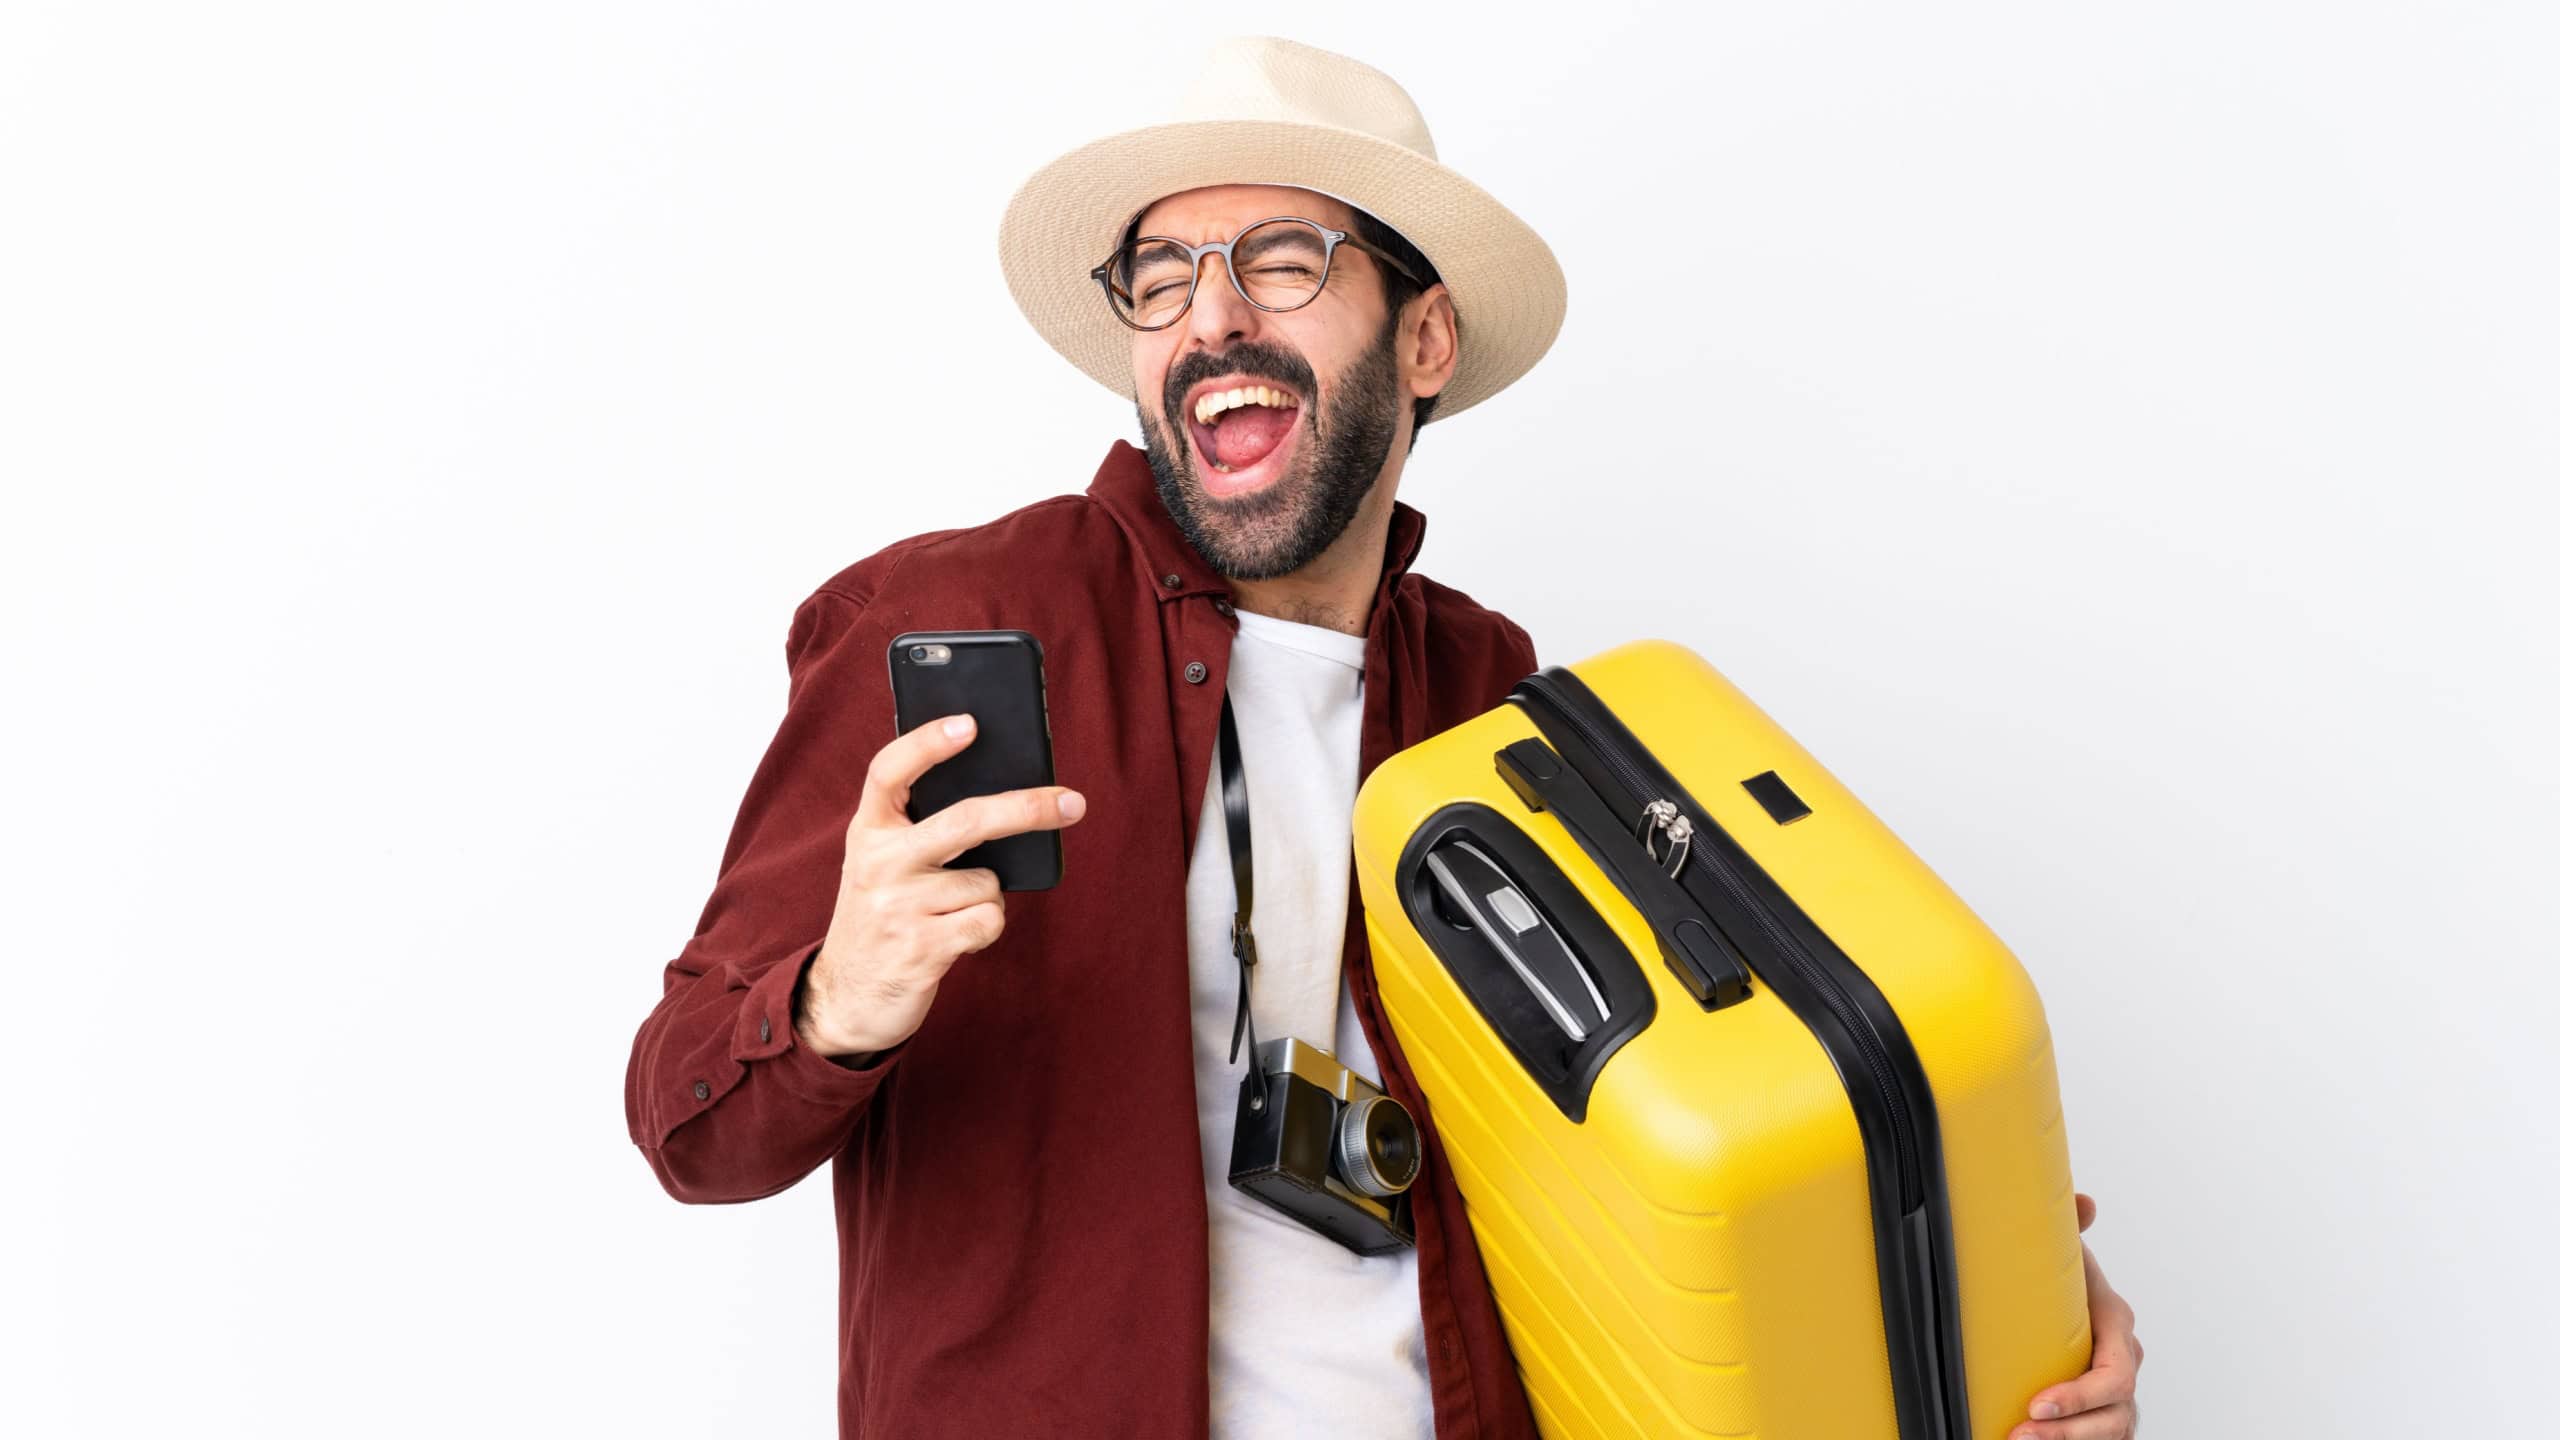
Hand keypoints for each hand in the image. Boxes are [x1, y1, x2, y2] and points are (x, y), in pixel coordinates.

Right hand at [795, 712, 1086, 1059]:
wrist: (844, 997)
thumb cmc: (883, 914)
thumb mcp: (883, 864)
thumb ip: (921, 828)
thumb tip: (1006, 794)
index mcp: (867, 831)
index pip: (888, 771)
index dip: (927, 743)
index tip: (970, 724)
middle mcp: (878, 863)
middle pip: (967, 820)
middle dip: (1027, 809)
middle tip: (1073, 802)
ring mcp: (897, 906)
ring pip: (987, 882)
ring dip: (984, 898)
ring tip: (947, 914)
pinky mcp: (921, 948)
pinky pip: (988, 920)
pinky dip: (985, 929)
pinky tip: (954, 939)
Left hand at [2013, 1193, 2142, 1438]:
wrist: (2065, 1298)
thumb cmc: (2065, 1278)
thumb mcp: (2066, 1251)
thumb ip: (2071, 1227)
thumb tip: (2083, 1201)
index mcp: (2116, 1328)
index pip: (2113, 1375)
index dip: (2079, 1395)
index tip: (2036, 1403)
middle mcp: (2123, 1365)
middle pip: (2112, 1415)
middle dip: (2068, 1429)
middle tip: (2022, 1432)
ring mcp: (2117, 1395)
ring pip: (2108, 1433)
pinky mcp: (2103, 1414)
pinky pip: (2101, 1438)